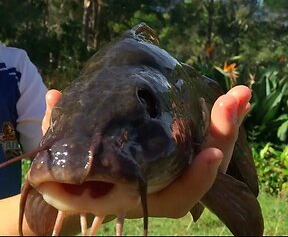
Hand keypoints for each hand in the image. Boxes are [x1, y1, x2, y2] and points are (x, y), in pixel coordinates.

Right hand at [41, 85, 251, 218]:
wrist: (78, 191)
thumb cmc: (69, 181)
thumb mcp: (62, 162)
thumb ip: (59, 131)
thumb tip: (55, 96)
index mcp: (137, 198)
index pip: (176, 197)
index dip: (196, 179)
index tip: (209, 154)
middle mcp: (160, 189)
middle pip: (204, 172)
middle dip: (221, 136)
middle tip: (234, 99)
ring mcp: (170, 173)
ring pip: (208, 155)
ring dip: (226, 124)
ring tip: (239, 94)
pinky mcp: (174, 157)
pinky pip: (202, 143)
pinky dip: (216, 123)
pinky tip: (225, 100)